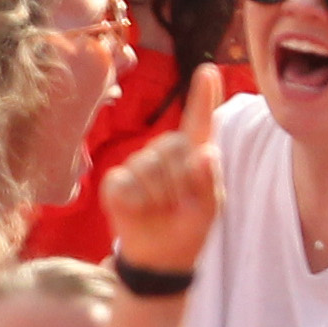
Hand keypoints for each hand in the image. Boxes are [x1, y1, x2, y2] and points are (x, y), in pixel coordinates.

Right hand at [101, 66, 229, 273]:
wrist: (162, 256)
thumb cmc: (190, 225)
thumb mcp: (210, 207)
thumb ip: (211, 180)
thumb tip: (205, 154)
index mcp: (194, 154)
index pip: (200, 120)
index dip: (203, 95)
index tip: (208, 70)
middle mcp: (164, 152)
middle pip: (174, 146)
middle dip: (180, 180)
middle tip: (179, 202)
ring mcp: (138, 165)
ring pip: (151, 167)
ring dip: (161, 195)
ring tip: (162, 208)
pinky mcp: (116, 181)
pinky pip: (127, 184)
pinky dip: (138, 203)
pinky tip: (141, 211)